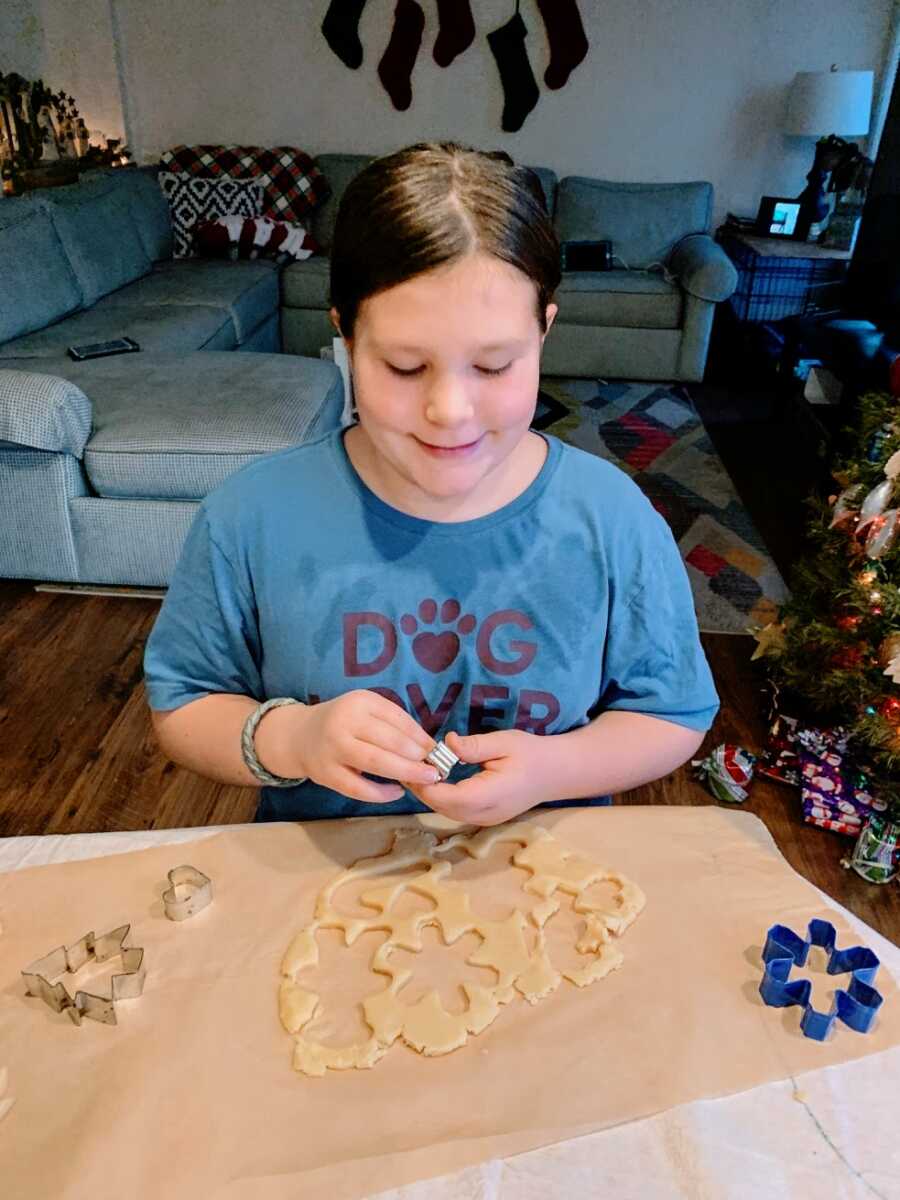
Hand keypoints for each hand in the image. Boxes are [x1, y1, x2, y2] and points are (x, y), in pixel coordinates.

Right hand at [255, 691, 440, 803]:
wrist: (299, 736)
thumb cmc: (343, 722)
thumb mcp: (366, 711)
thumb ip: (394, 724)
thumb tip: (429, 746)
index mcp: (359, 702)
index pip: (397, 718)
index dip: (420, 736)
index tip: (437, 750)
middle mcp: (344, 722)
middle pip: (389, 741)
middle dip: (417, 756)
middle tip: (436, 768)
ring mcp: (333, 749)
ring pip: (375, 763)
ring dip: (405, 772)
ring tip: (425, 779)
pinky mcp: (326, 774)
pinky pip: (358, 788)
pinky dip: (381, 793)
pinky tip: (398, 792)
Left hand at [403, 729, 553, 825]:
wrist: (555, 773)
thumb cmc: (531, 754)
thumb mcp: (504, 741)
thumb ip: (474, 746)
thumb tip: (447, 743)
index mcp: (490, 795)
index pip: (446, 797)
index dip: (424, 783)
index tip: (412, 761)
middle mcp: (484, 814)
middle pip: (441, 807)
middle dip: (421, 787)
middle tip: (406, 762)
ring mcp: (484, 820)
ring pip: (446, 811)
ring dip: (429, 793)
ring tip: (416, 768)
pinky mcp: (484, 818)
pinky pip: (455, 811)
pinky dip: (441, 796)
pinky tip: (434, 778)